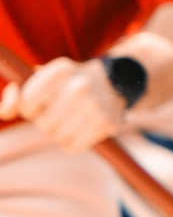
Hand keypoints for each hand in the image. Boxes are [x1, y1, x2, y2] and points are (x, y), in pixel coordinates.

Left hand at [1, 58, 125, 151]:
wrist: (116, 81)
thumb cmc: (69, 84)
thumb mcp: (45, 80)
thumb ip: (17, 97)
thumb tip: (6, 104)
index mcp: (61, 69)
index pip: (27, 102)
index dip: (30, 108)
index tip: (42, 103)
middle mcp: (79, 86)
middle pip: (43, 124)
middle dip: (48, 121)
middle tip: (62, 110)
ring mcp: (95, 105)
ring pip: (58, 137)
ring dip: (61, 133)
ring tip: (74, 118)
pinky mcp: (106, 123)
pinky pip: (73, 147)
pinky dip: (73, 142)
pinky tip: (83, 127)